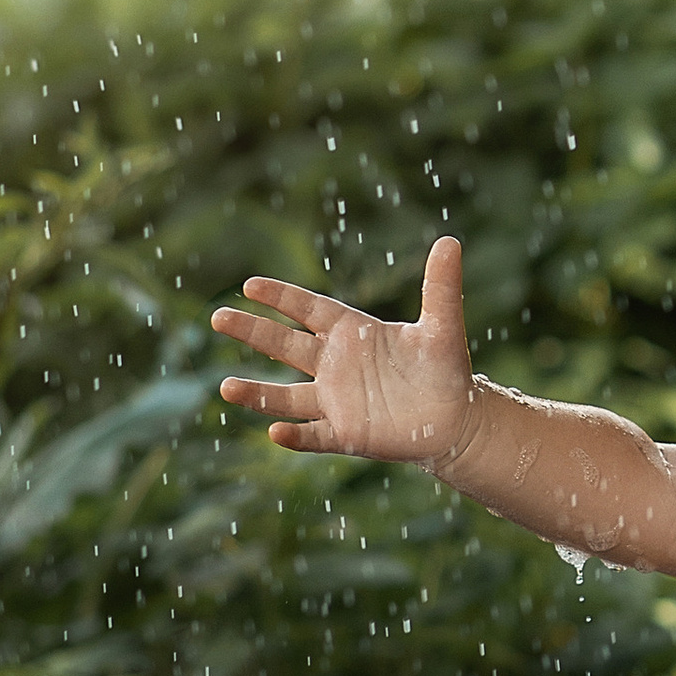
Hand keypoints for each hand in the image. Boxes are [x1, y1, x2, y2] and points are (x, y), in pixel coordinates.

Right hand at [212, 235, 479, 463]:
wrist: (457, 420)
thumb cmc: (446, 369)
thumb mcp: (443, 326)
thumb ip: (441, 286)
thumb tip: (450, 240)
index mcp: (353, 334)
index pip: (309, 310)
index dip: (281, 298)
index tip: (249, 285)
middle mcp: (336, 366)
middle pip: (286, 345)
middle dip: (253, 331)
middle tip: (218, 317)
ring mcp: (338, 402)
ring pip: (288, 397)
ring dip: (258, 394)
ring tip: (224, 387)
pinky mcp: (347, 435)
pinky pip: (314, 435)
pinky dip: (295, 436)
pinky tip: (275, 432)